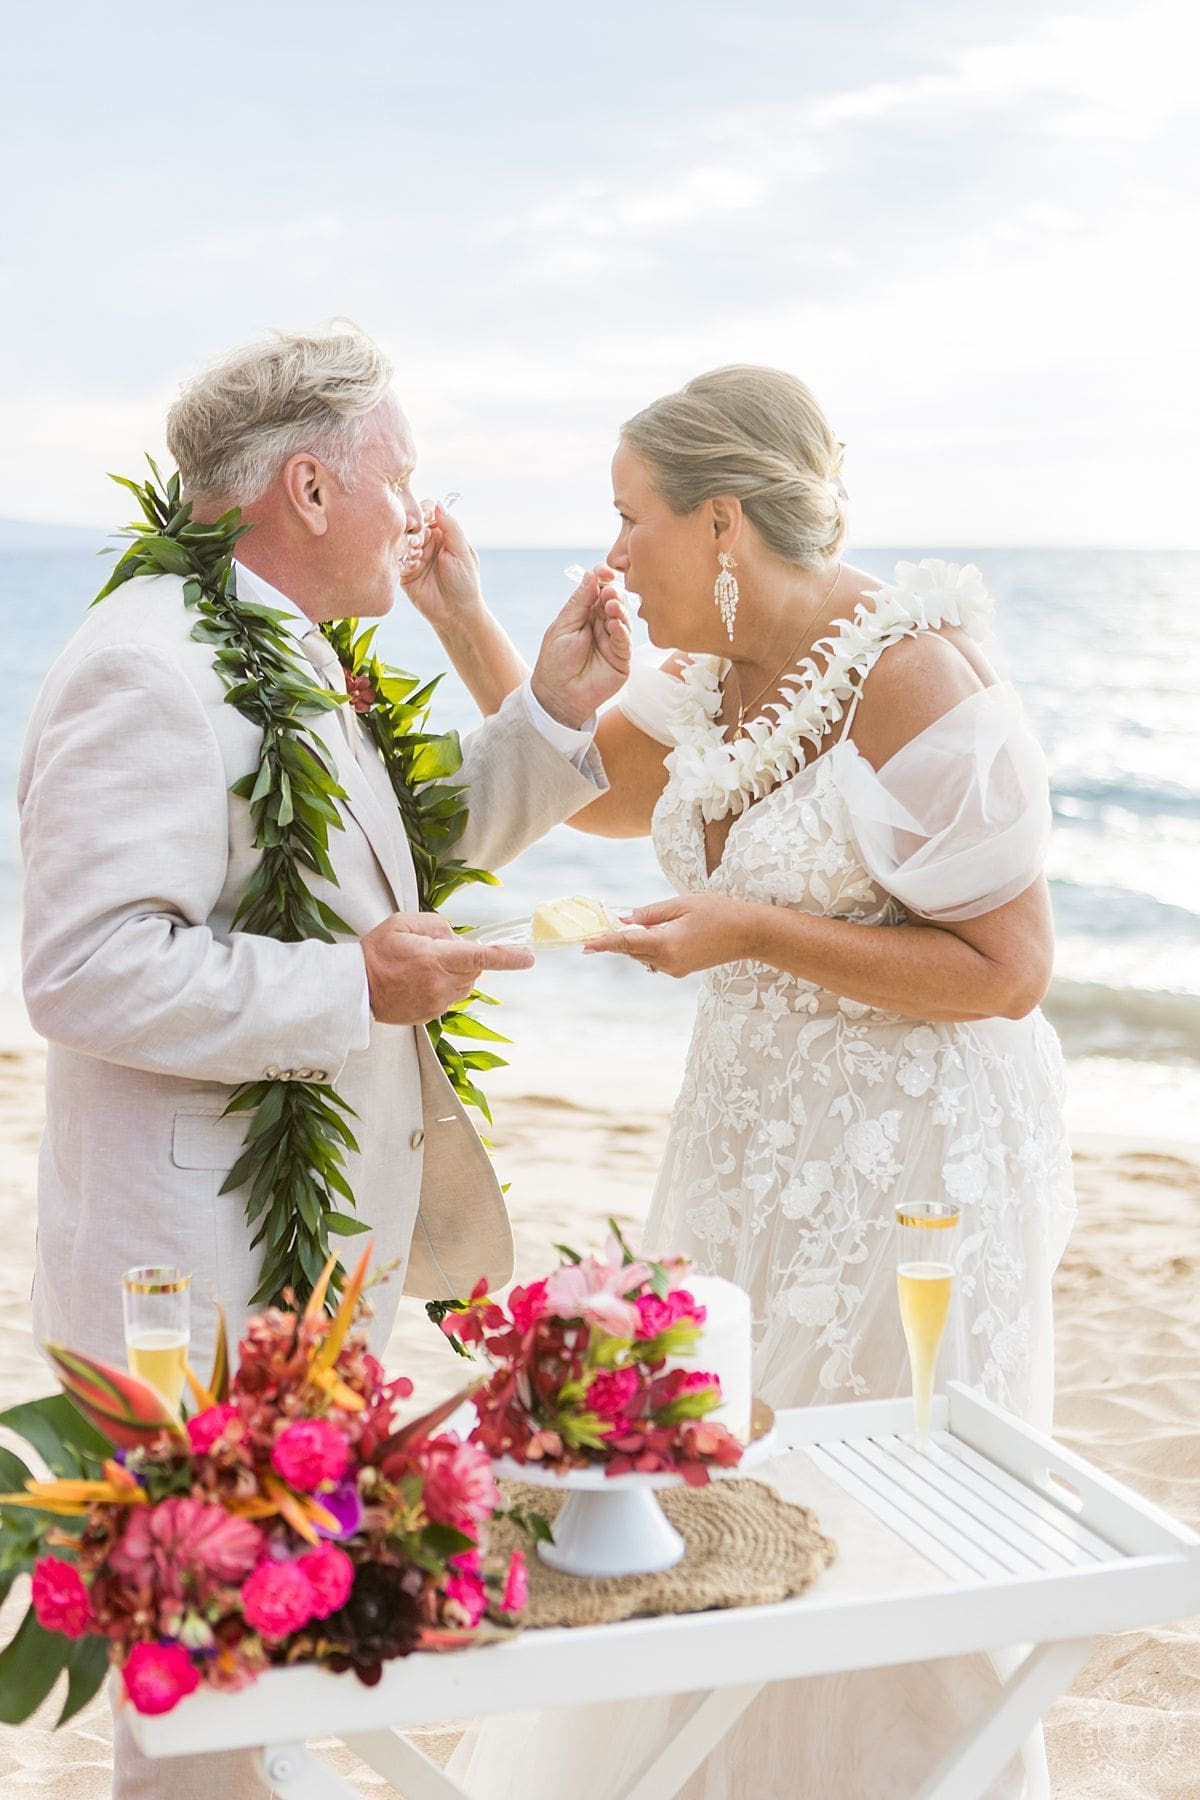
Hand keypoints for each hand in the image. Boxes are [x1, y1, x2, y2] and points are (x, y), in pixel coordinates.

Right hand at [361, 912, 532, 1024]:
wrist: (355, 988)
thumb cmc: (376, 952)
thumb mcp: (404, 923)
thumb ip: (437, 925)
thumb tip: (456, 938)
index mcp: (435, 959)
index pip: (481, 958)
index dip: (508, 957)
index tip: (528, 958)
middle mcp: (439, 984)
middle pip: (474, 970)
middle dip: (466, 957)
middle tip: (435, 950)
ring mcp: (436, 1003)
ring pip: (464, 985)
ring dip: (455, 973)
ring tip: (422, 967)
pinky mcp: (430, 1015)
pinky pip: (450, 997)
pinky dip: (443, 987)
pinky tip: (418, 982)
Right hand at [400, 505, 485, 631]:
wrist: (456, 614)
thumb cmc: (465, 583)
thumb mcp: (462, 552)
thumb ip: (451, 527)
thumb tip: (439, 504)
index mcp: (443, 534)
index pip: (428, 511)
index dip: (423, 511)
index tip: (424, 518)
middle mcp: (427, 542)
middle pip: (411, 522)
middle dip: (413, 528)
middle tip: (419, 541)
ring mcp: (414, 556)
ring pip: (401, 539)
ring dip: (407, 544)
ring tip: (417, 556)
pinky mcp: (404, 571)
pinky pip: (395, 558)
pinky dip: (401, 558)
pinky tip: (412, 565)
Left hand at [530, 565, 632, 728]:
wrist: (557, 695)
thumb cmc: (555, 661)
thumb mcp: (563, 626)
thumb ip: (579, 602)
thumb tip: (591, 575)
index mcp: (586, 614)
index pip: (599, 590)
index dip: (604, 579)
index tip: (605, 571)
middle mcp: (603, 625)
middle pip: (615, 601)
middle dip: (613, 594)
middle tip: (608, 593)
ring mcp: (614, 641)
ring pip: (624, 619)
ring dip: (619, 610)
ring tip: (610, 607)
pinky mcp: (622, 659)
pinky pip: (626, 641)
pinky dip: (622, 630)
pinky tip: (615, 625)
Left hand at [583, 894, 760, 978]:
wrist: (748, 934)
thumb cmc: (718, 912)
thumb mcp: (682, 904)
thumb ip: (650, 913)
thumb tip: (623, 919)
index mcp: (667, 943)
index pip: (627, 943)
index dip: (604, 943)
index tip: (585, 945)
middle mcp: (668, 961)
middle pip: (632, 950)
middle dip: (618, 938)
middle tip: (605, 923)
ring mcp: (674, 969)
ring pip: (642, 956)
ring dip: (636, 941)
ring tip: (640, 923)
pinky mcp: (680, 971)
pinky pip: (655, 959)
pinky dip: (649, 946)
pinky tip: (659, 932)